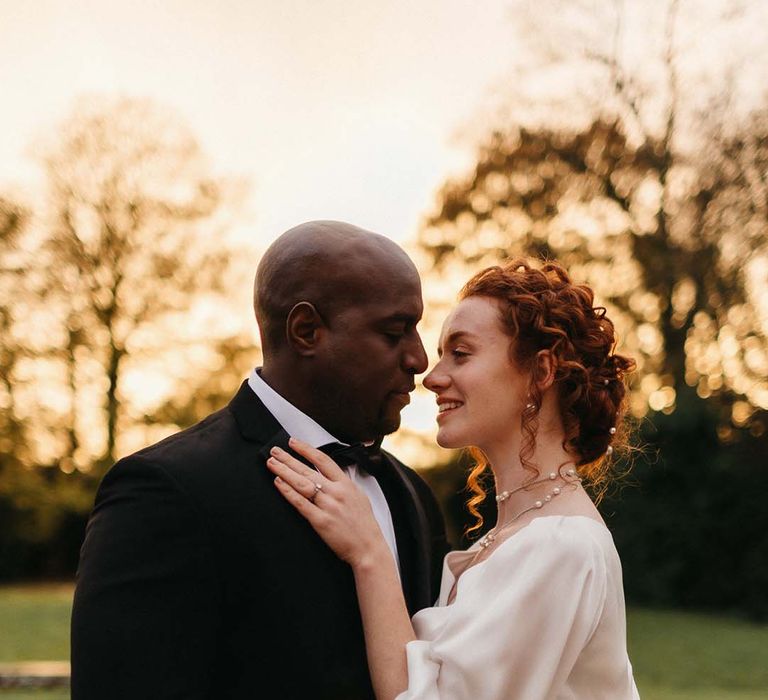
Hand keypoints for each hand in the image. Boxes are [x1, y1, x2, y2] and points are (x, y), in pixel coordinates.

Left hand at [266, 438, 387, 568]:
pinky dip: (288, 492)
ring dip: (284, 471)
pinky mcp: (320, 521)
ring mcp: (328, 506)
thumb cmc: (364, 524)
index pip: (323, 460)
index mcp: (346, 484)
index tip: (293, 443)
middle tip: (275, 451)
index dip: (306, 449)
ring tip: (272, 464)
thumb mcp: (359, 496)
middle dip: (289, 458)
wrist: (368, 548)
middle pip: (307, 470)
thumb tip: (331, 474)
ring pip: (301, 484)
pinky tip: (278, 483)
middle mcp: (336, 492)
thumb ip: (344, 483)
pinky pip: (300, 503)